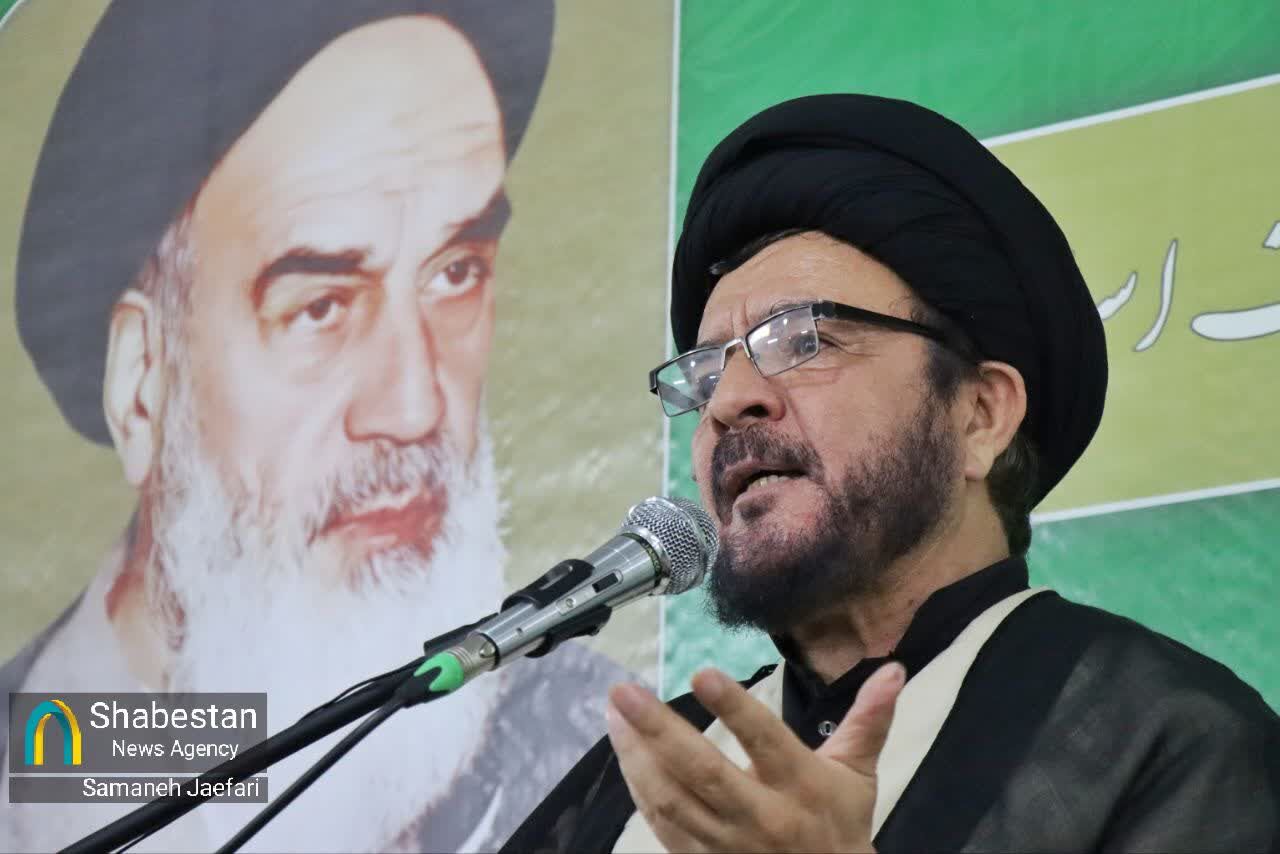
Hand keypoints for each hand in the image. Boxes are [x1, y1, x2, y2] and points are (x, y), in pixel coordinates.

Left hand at [606, 662, 904, 852]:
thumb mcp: (859, 774)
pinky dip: (638, 786)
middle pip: (703, 773)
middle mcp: (760, 816)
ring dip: (636, 755)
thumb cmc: (838, 825)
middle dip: (659, 731)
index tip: (702, 673)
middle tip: (625, 692)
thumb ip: (869, 719)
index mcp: (800, 786)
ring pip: (672, 800)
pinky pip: (661, 823)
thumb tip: (892, 669)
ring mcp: (726, 843)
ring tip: (614, 712)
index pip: (764, 743)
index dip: (734, 710)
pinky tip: (623, 751)